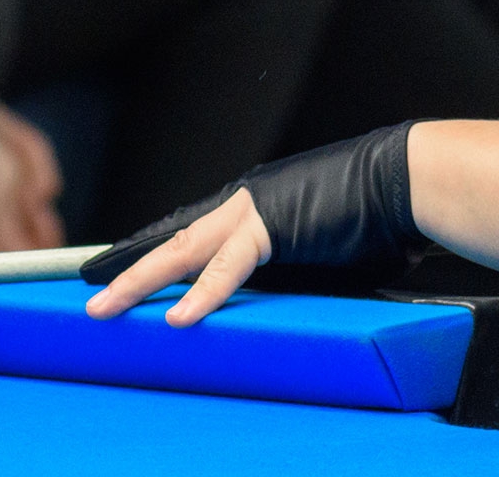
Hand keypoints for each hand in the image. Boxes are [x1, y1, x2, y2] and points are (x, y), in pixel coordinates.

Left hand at [82, 123, 419, 325]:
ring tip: (106, 310)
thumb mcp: (321, 245)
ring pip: (182, 250)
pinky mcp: (274, 225)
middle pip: (171, 240)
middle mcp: (244, 202)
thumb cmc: (378, 216)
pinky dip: (203, 295)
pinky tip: (177, 317)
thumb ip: (293, 265)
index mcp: (254, 205)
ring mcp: (255, 210)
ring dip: (141, 282)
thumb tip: (286, 293)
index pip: (189, 232)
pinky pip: (230, 268)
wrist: (408, 181)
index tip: (115, 269)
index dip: (150, 252)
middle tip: (90, 297)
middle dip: (127, 268)